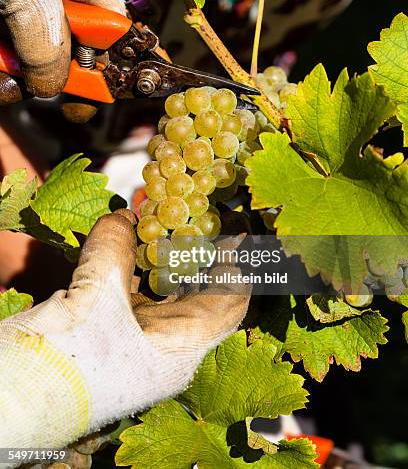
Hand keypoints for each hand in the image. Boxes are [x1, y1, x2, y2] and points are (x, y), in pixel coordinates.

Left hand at [0, 0, 124, 101]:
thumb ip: (46, 48)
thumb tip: (52, 88)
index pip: (112, 36)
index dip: (99, 69)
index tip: (82, 98)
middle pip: (71, 34)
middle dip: (46, 62)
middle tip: (25, 84)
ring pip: (39, 25)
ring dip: (19, 49)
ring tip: (3, 67)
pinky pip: (19, 10)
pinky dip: (7, 32)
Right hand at [0, 210, 249, 456]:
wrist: (13, 403)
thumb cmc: (63, 365)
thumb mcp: (94, 297)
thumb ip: (114, 249)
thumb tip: (126, 216)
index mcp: (181, 350)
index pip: (230, 302)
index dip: (236, 264)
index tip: (235, 229)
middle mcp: (168, 348)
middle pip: (199, 294)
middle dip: (198, 253)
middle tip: (196, 215)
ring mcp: (140, 343)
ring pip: (166, 293)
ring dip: (165, 257)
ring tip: (164, 219)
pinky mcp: (112, 337)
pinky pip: (136, 296)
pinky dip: (135, 267)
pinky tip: (129, 240)